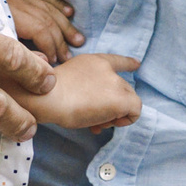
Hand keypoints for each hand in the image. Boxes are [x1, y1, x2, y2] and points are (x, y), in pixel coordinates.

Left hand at [7, 0, 84, 62]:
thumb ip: (19, 56)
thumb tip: (44, 61)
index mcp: (8, 15)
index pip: (39, 29)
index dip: (51, 46)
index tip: (55, 61)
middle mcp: (14, 3)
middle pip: (46, 19)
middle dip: (60, 39)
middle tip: (69, 56)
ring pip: (47, 8)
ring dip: (64, 24)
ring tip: (77, 39)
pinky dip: (57, 3)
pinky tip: (69, 11)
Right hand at [16, 53, 139, 130]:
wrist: (48, 98)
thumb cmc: (49, 94)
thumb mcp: (68, 82)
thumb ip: (85, 86)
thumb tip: (95, 105)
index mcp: (94, 62)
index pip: (116, 60)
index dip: (128, 64)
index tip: (136, 65)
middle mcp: (108, 70)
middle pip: (124, 88)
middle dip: (112, 106)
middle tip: (95, 119)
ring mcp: (115, 83)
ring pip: (129, 101)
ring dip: (114, 115)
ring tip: (95, 123)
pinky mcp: (121, 99)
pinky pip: (135, 111)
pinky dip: (125, 121)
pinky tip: (106, 124)